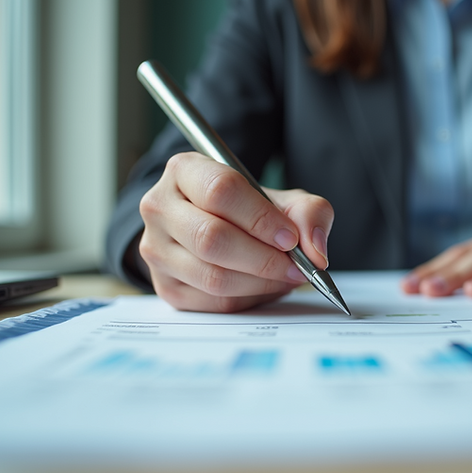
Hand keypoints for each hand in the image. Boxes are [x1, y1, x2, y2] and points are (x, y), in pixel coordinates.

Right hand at [137, 152, 332, 312]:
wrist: (220, 228)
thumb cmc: (251, 211)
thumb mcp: (284, 200)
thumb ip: (309, 214)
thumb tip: (316, 252)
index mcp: (183, 170)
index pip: (221, 191)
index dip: (261, 218)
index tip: (289, 238)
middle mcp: (159, 206)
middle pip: (212, 238)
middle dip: (263, 259)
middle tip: (295, 267)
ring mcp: (156, 248)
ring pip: (212, 276)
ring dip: (259, 283)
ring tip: (284, 277)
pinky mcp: (165, 285)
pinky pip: (212, 302)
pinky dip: (247, 299)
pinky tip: (262, 286)